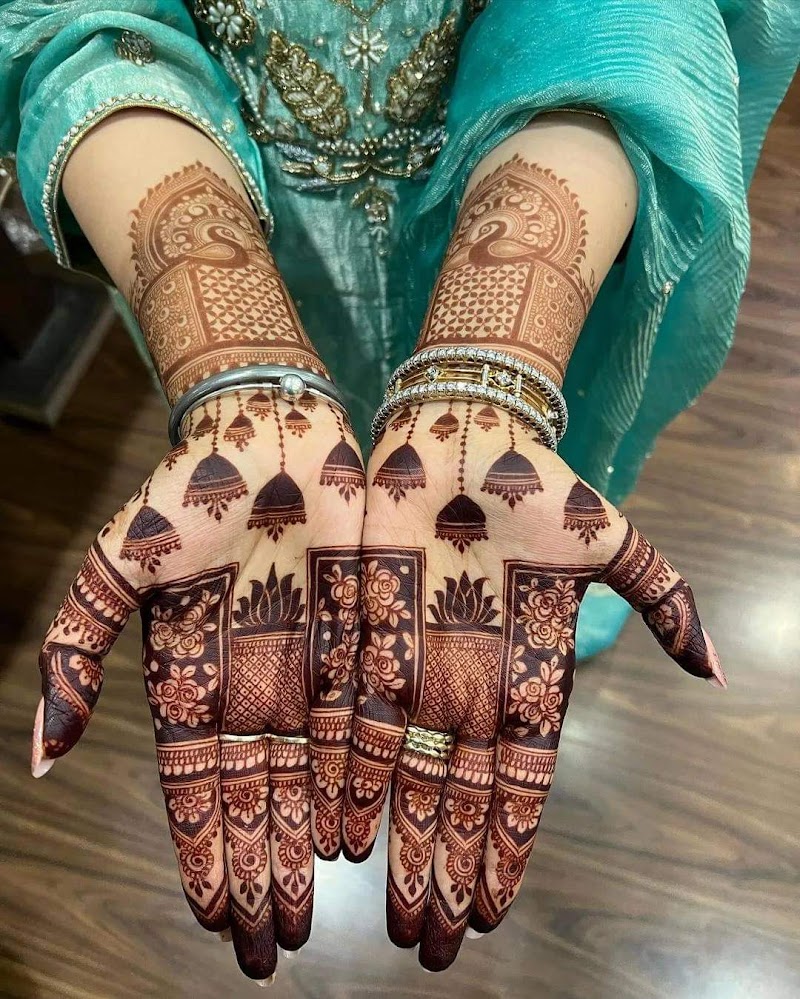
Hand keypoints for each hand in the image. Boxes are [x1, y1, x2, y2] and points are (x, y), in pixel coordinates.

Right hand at [32, 389, 364, 979]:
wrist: (268, 432)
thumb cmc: (184, 492)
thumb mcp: (115, 568)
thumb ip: (74, 654)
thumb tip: (36, 755)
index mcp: (194, 679)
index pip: (199, 787)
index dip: (206, 850)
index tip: (215, 915)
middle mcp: (257, 687)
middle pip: (261, 798)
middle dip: (264, 870)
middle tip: (270, 945)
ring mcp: (314, 668)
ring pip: (318, 777)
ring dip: (316, 846)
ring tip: (318, 910)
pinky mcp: (367, 641)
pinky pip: (371, 726)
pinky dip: (369, 784)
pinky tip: (366, 835)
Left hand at [342, 399, 724, 970]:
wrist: (466, 431)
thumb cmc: (543, 486)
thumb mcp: (612, 543)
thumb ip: (663, 600)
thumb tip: (716, 670)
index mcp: (528, 674)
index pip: (519, 783)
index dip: (505, 846)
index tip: (490, 908)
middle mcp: (467, 683)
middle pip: (453, 796)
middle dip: (441, 867)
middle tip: (429, 942)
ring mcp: (411, 663)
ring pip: (397, 774)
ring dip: (393, 843)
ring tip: (387, 911)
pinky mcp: (361, 633)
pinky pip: (346, 719)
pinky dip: (343, 778)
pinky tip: (337, 834)